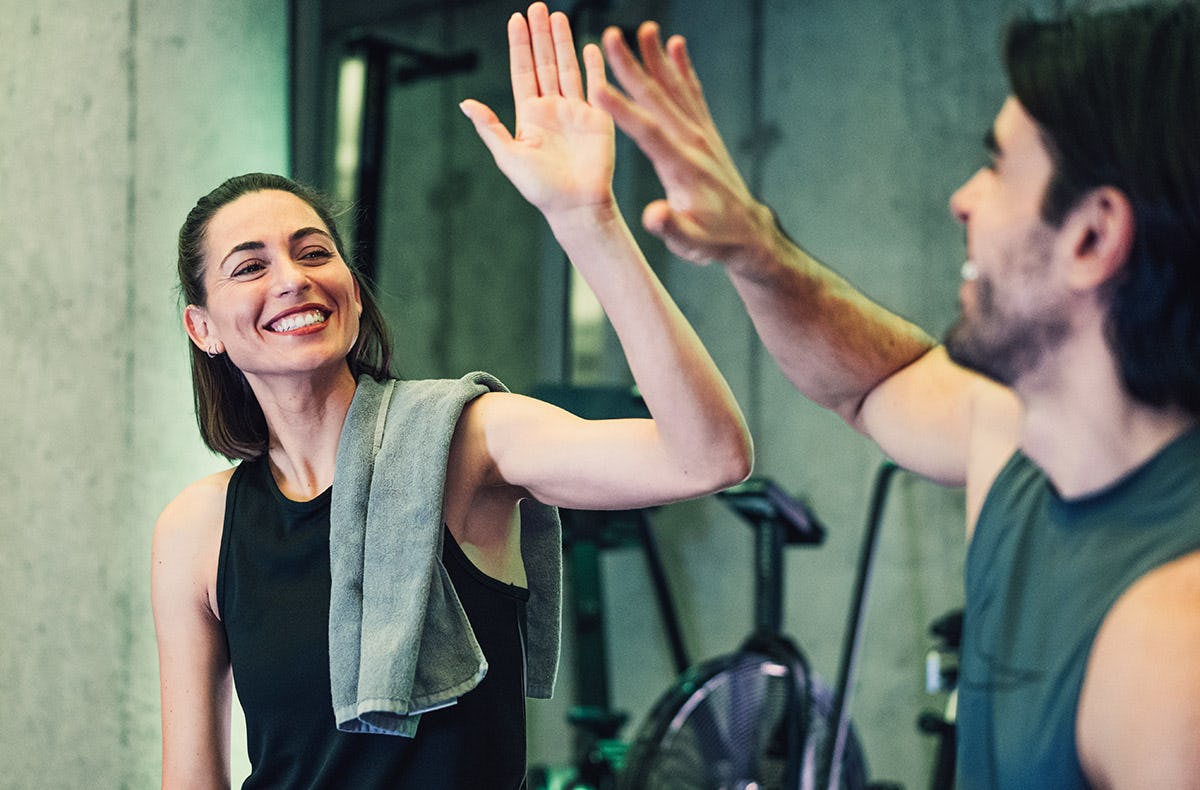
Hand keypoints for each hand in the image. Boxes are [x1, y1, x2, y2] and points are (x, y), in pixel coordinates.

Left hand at [461, 3, 614, 219]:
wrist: (576, 206)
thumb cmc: (540, 188)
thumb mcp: (508, 157)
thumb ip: (490, 128)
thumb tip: (466, 103)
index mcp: (529, 115)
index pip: (523, 72)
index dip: (520, 46)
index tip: (515, 19)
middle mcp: (552, 108)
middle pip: (545, 63)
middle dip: (540, 35)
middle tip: (537, 6)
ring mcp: (576, 111)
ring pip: (567, 68)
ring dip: (563, 42)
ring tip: (558, 16)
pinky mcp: (598, 118)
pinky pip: (594, 85)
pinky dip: (593, 65)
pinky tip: (590, 45)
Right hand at [593, 22, 776, 266]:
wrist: (747, 233)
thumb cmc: (714, 239)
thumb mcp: (690, 243)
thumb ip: (671, 227)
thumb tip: (653, 215)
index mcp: (682, 167)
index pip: (648, 133)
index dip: (622, 111)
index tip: (597, 87)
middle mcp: (693, 143)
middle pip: (659, 99)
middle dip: (633, 66)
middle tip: (612, 35)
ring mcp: (701, 135)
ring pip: (676, 89)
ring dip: (658, 58)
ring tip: (645, 27)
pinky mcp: (706, 133)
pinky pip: (693, 94)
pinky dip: (684, 69)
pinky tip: (675, 46)